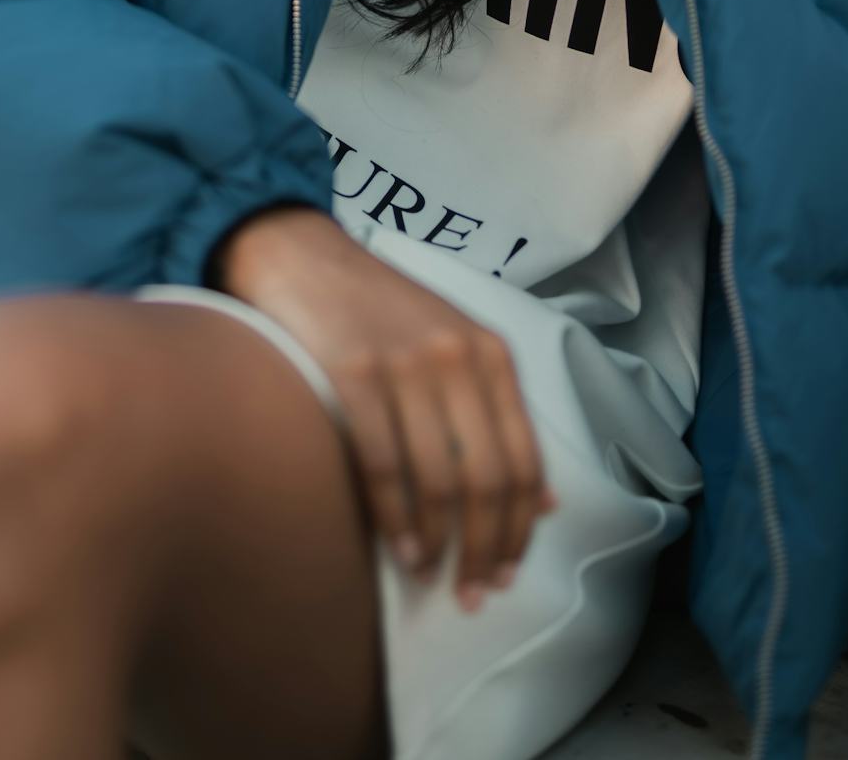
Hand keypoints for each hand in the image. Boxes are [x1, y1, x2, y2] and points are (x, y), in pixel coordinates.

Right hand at [210, 206, 558, 611]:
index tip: (505, 573)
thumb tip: (544, 501)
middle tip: (470, 593)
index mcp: (491, 352)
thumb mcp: (455, 347)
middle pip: (487, 477)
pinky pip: (383, 463)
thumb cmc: (379, 310)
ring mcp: (405, 363)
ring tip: (430, 574)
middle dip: (484, 547)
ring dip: (437, 542)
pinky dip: (393, 517)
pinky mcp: (353, 372)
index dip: (519, 527)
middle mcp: (457, 356)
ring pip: (438, 478)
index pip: (524, 459)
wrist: (303, 255)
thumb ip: (497, 415)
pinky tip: (396, 546)